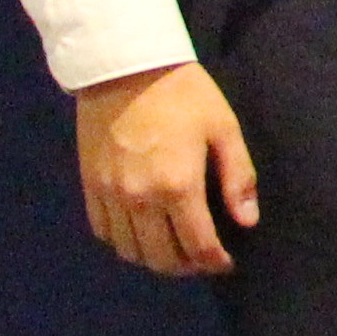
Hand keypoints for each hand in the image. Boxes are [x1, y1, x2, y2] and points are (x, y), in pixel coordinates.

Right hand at [76, 62, 257, 277]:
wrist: (125, 68)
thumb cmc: (184, 95)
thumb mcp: (224, 129)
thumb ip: (237, 178)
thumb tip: (247, 221)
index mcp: (178, 186)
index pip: (198, 246)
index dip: (215, 263)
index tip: (226, 264)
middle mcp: (139, 199)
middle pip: (160, 257)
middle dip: (186, 267)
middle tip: (202, 260)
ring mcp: (109, 194)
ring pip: (128, 250)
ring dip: (153, 258)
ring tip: (174, 249)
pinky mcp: (89, 185)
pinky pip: (102, 230)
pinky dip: (122, 242)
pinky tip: (141, 233)